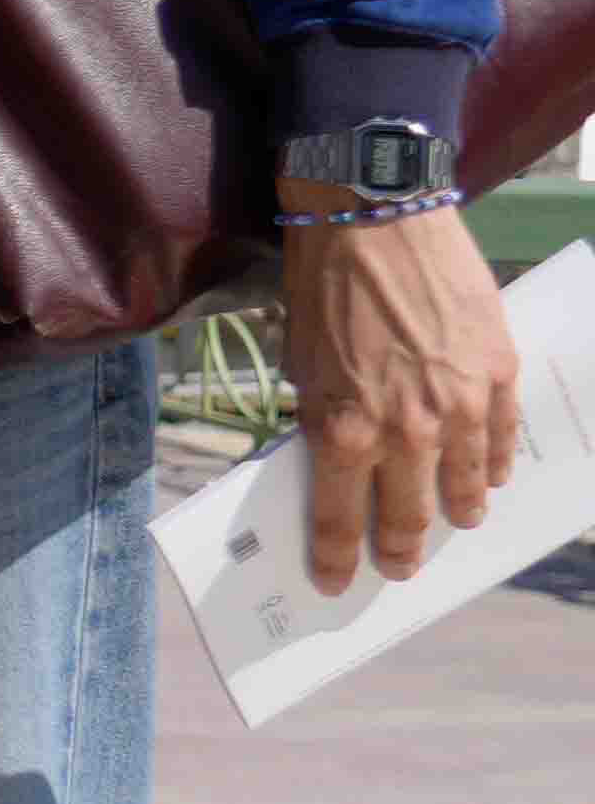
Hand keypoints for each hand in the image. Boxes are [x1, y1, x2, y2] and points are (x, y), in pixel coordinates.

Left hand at [281, 198, 523, 590]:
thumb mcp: (301, 368)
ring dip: (458, 511)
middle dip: (401, 549)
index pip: (341, 518)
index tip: (334, 582)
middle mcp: (406, 428)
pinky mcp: (495, 371)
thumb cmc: (323, 290)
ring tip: (455, 523)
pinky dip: (494, 462)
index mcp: (345, 430)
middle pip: (409, 513)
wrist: (372, 221)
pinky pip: (501, 436)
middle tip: (399, 568)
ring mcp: (458, 404)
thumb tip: (334, 462)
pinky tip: (490, 476)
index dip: (338, 557)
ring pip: (466, 483)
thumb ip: (323, 420)